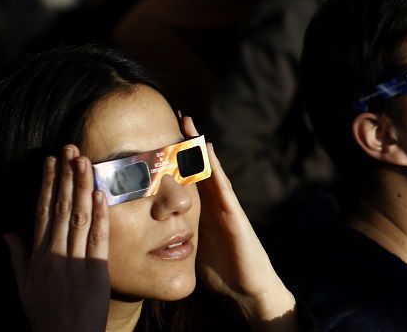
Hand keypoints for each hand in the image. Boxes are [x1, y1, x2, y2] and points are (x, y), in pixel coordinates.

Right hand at [5, 145, 109, 331]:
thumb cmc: (46, 315)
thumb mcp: (24, 287)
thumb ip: (18, 257)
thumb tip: (7, 232)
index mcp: (38, 257)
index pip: (42, 212)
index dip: (47, 185)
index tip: (51, 161)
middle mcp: (54, 256)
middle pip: (61, 208)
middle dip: (64, 176)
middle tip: (69, 148)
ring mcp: (75, 263)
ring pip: (79, 217)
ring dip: (82, 186)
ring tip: (84, 160)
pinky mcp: (96, 271)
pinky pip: (98, 238)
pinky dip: (100, 215)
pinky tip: (101, 193)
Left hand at [183, 117, 295, 329]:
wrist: (248, 289)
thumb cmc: (224, 271)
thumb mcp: (195, 247)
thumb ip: (181, 233)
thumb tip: (158, 231)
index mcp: (204, 210)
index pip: (189, 178)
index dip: (178, 157)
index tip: (164, 135)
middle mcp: (216, 204)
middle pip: (201, 167)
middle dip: (190, 143)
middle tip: (178, 115)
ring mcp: (227, 207)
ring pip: (212, 171)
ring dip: (201, 148)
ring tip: (190, 125)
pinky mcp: (235, 216)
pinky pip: (223, 188)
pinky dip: (215, 169)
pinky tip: (207, 152)